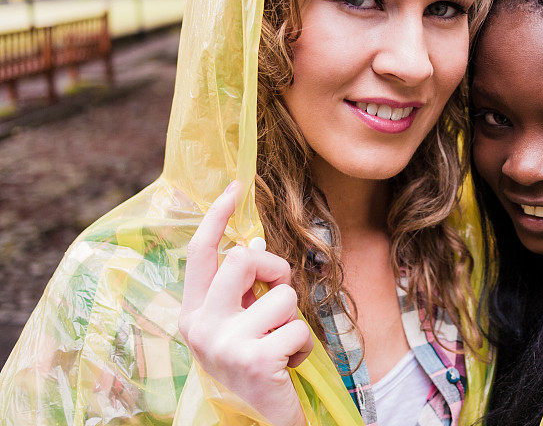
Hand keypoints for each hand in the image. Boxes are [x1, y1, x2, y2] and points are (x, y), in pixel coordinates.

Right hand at [178, 182, 312, 425]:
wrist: (255, 421)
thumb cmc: (251, 366)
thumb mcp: (238, 324)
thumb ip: (241, 289)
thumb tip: (255, 243)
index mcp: (193, 313)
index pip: (201, 253)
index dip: (217, 216)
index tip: (235, 187)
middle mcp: (201, 326)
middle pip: (243, 258)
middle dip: (274, 268)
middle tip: (278, 294)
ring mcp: (225, 343)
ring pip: (280, 294)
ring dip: (291, 318)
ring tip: (279, 345)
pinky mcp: (256, 359)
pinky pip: (298, 327)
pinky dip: (302, 346)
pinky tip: (287, 366)